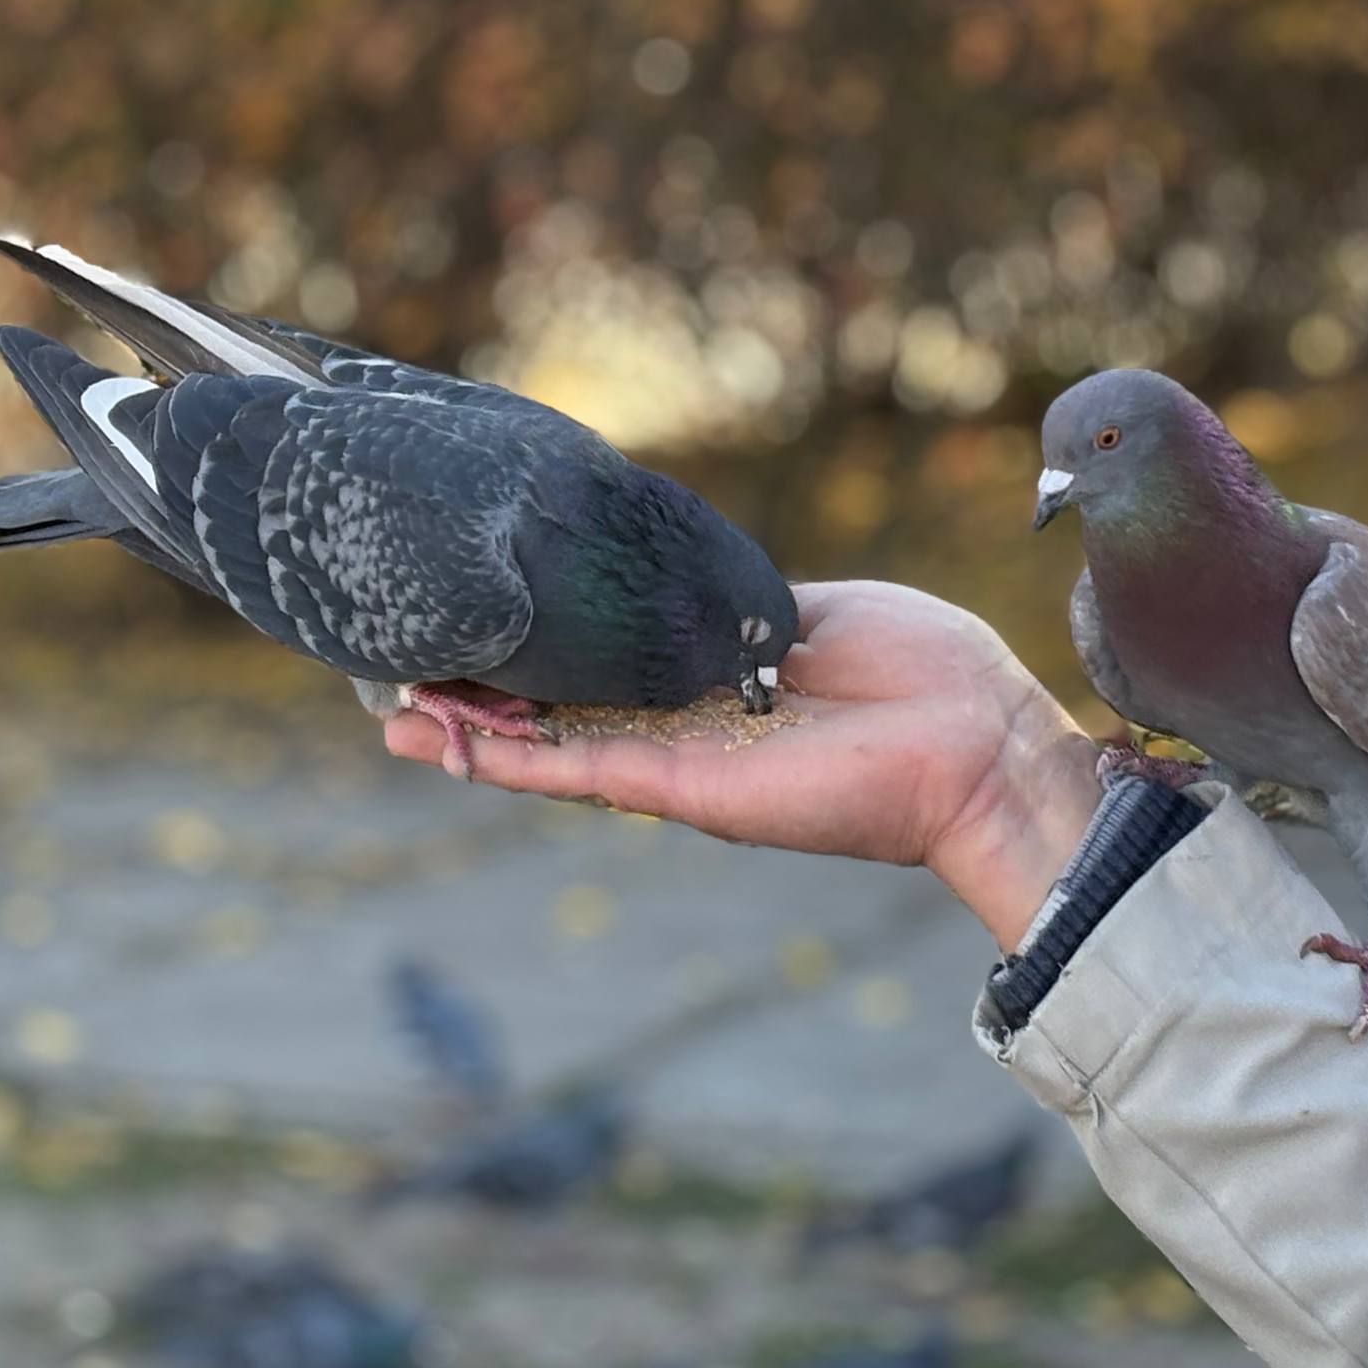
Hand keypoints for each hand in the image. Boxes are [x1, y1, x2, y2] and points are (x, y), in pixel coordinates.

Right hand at [382, 580, 1099, 948]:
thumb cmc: (918, 670)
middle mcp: (679, 730)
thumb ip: (726, 606)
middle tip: (393, 674)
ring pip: (546, 750)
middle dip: (475, 699)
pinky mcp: (684, 787)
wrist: (975, 737)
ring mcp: (675, 761)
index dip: (530, 651)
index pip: (597, 667)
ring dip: (467, 735)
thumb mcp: (802, 610)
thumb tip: (670, 580)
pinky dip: (507, 763)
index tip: (465, 619)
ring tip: (392, 713)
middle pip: (552, 716)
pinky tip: (441, 745)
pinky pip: (578, 772)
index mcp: (707, 682)